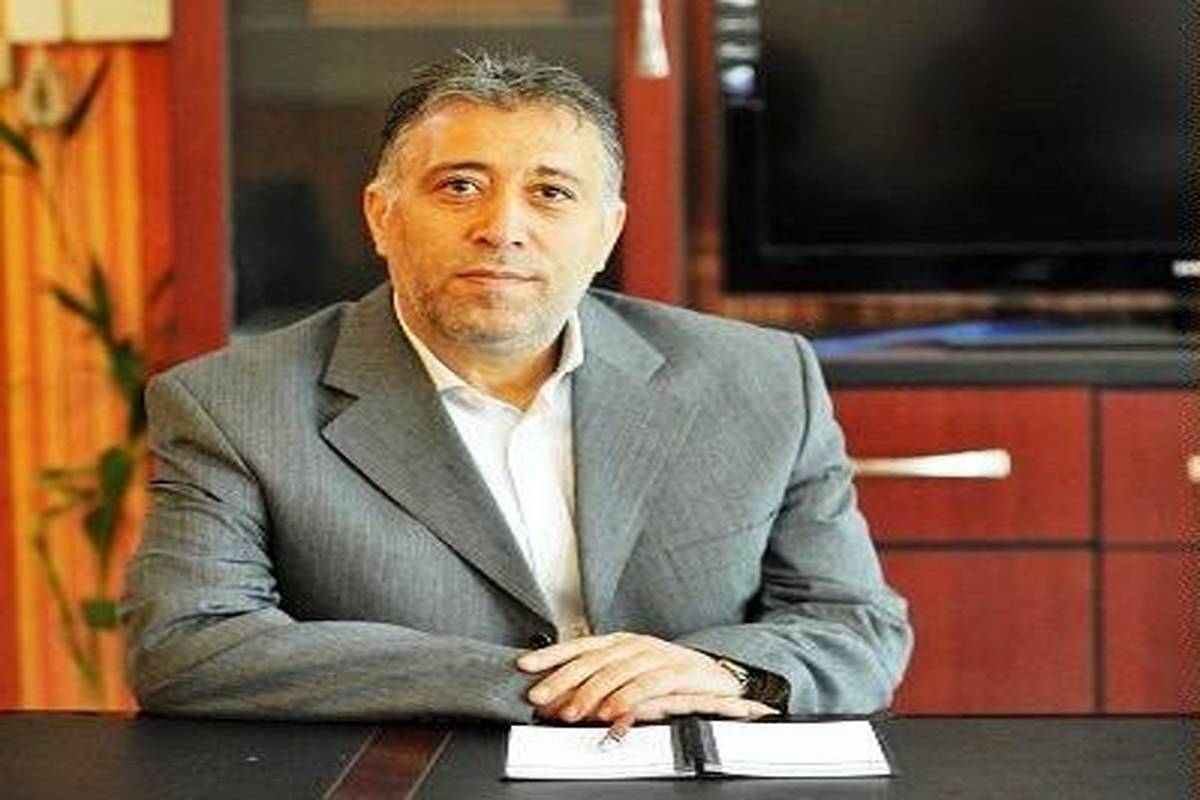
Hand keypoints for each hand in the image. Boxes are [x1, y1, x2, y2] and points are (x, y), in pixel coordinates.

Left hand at [516, 632, 776, 723]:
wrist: (721, 681)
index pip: (580, 645)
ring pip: (617, 672)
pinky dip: (627, 699)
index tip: (525, 667)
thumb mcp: (631, 678)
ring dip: (591, 693)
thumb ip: (599, 685)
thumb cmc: (672, 680)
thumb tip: (559, 701)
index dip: (552, 655)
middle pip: (593, 659)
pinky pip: (648, 685)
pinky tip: (611, 713)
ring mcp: (658, 656)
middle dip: (563, 679)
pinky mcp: (678, 673)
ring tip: (571, 712)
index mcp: (621, 642)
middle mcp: (636, 644)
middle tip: (542, 699)